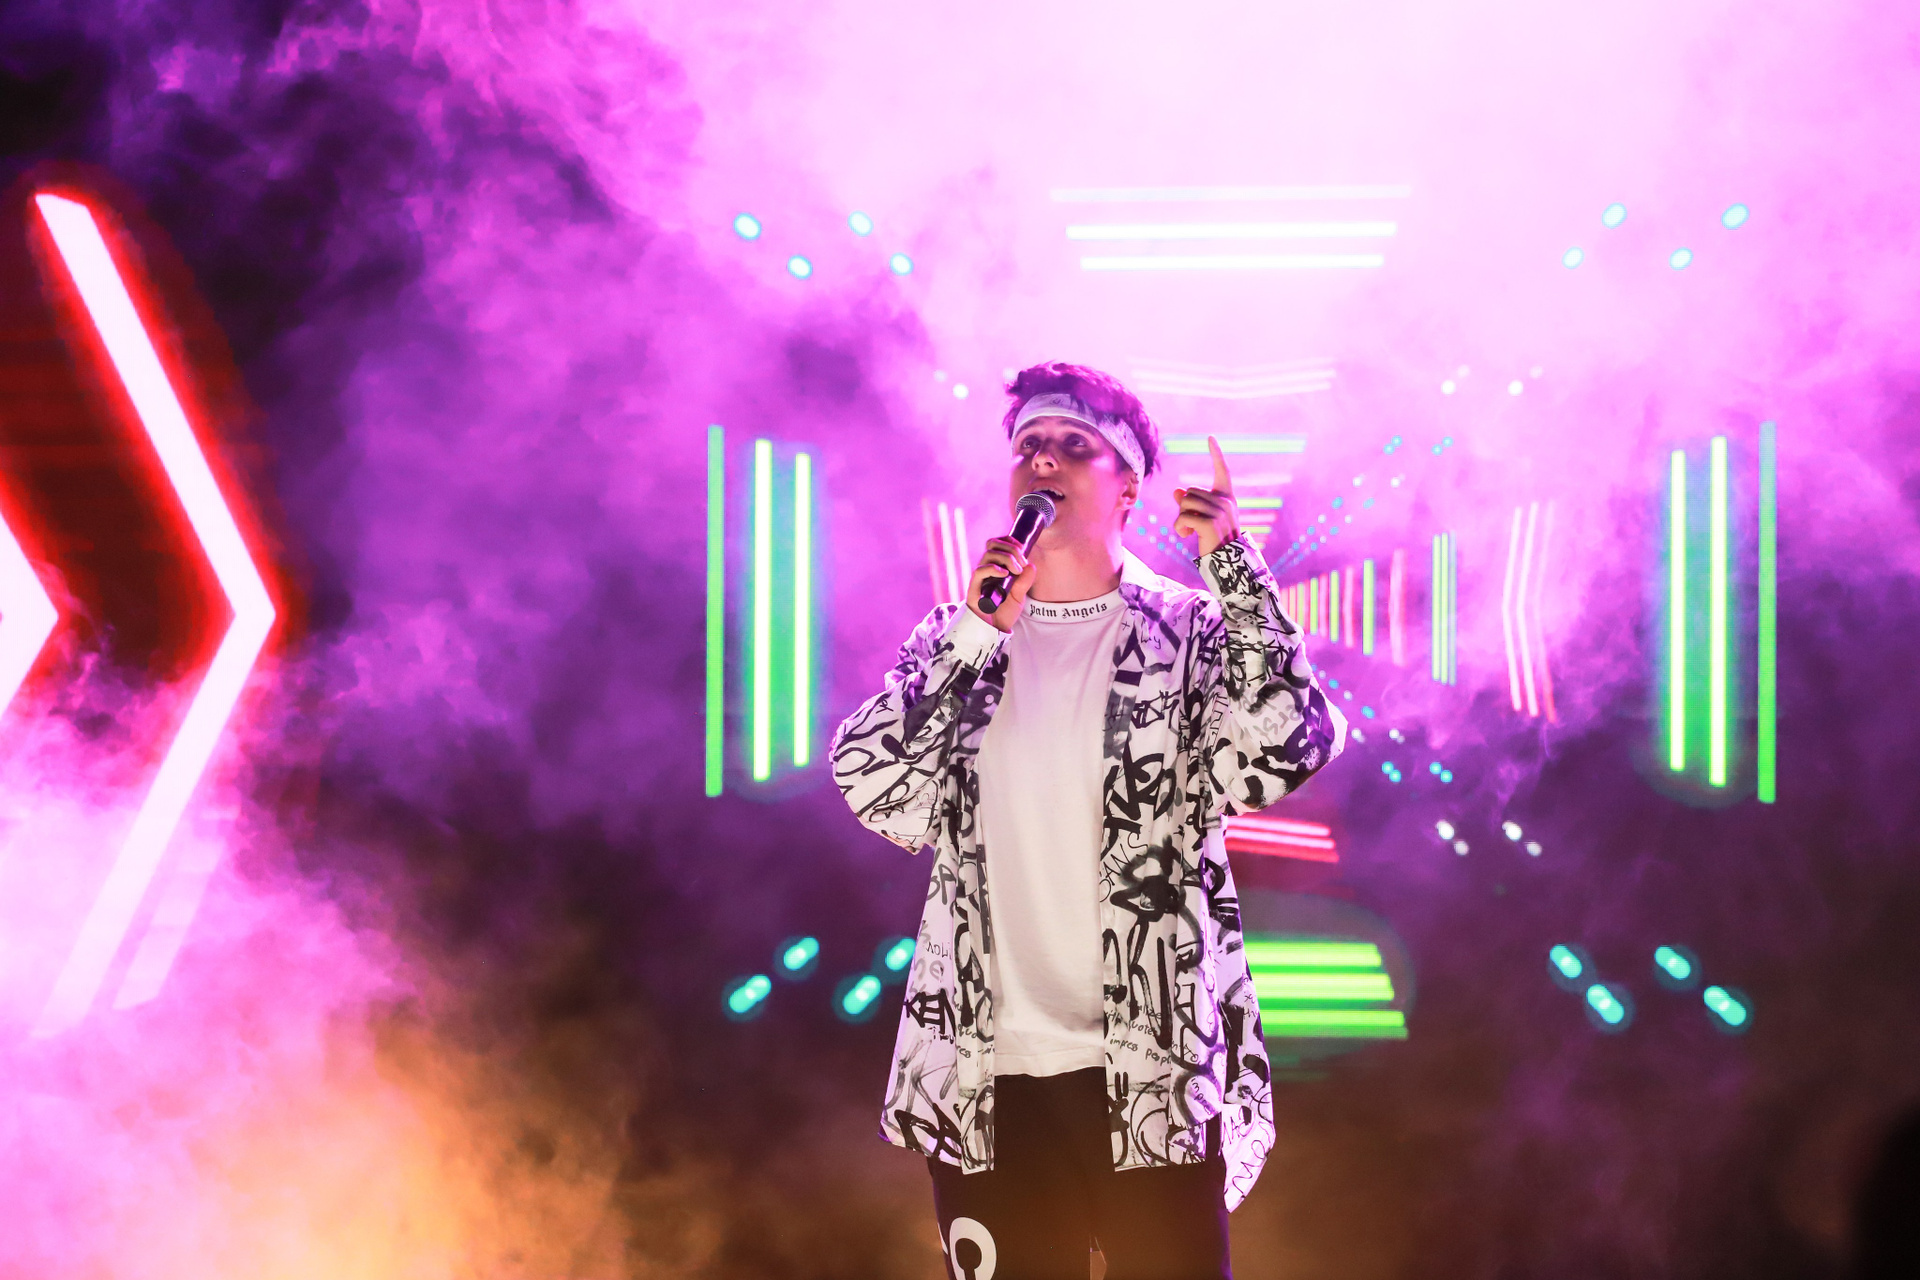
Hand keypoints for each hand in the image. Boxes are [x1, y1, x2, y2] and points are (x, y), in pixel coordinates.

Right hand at [966, 536, 1038, 632]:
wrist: (994, 630)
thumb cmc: (1003, 612)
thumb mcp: (1020, 596)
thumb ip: (1025, 581)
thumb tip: (1031, 565)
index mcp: (996, 566)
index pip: (998, 543)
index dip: (1009, 541)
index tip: (1022, 548)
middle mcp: (986, 568)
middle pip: (993, 544)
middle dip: (1011, 549)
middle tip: (1022, 563)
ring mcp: (980, 577)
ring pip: (988, 554)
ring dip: (1006, 558)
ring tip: (1016, 571)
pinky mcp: (974, 587)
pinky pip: (980, 570)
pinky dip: (993, 568)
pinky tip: (1004, 574)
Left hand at [1172, 436, 1239, 556]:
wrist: (1228, 564)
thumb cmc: (1214, 540)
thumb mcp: (1202, 519)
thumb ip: (1190, 504)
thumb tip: (1177, 491)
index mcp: (1227, 497)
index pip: (1222, 471)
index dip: (1216, 454)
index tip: (1210, 437)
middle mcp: (1225, 501)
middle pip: (1190, 491)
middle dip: (1185, 507)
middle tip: (1192, 525)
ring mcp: (1219, 511)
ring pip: (1185, 503)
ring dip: (1180, 519)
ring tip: (1190, 531)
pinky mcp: (1210, 523)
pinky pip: (1183, 516)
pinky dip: (1179, 527)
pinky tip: (1187, 536)